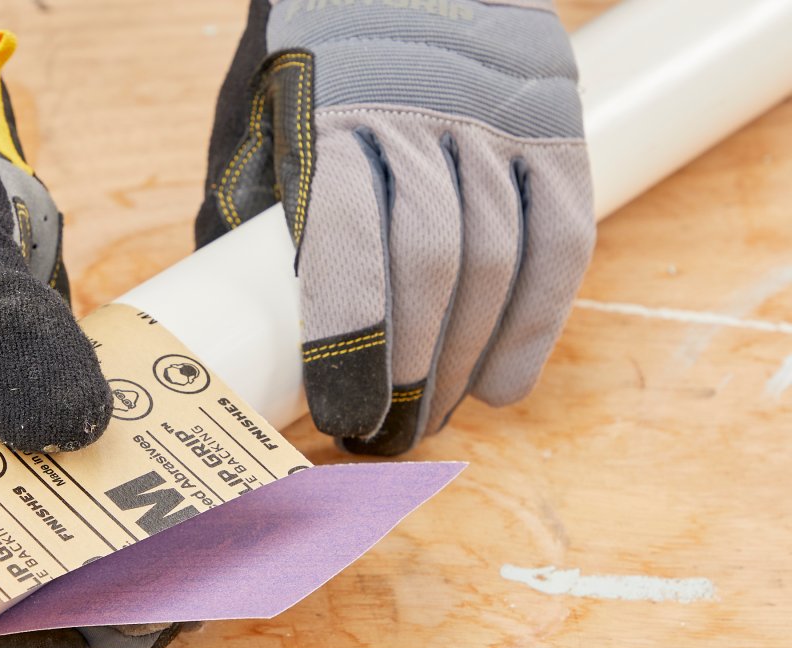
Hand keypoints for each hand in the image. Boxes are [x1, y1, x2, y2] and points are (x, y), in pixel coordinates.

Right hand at [0, 32, 186, 647]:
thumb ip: (2, 340)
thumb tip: (84, 434)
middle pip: (0, 587)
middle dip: (77, 611)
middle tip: (154, 613)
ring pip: (55, 547)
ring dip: (117, 570)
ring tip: (189, 577)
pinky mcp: (46, 434)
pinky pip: (91, 490)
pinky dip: (135, 510)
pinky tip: (193, 519)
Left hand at [197, 0, 595, 454]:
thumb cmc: (316, 57)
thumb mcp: (259, 117)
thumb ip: (252, 211)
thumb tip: (239, 327)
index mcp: (334, 120)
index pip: (347, 247)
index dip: (350, 346)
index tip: (344, 418)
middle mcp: (423, 120)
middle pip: (432, 269)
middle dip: (412, 372)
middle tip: (388, 436)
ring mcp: (498, 124)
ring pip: (498, 264)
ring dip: (467, 363)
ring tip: (433, 419)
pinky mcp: (555, 131)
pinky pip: (562, 241)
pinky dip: (537, 323)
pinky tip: (503, 384)